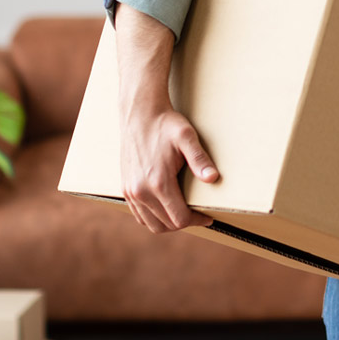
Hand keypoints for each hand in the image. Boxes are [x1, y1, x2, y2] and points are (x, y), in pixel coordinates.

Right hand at [121, 104, 218, 232]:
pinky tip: (166, 209)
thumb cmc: (165, 125)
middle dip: (185, 222)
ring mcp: (130, 191)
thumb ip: (200, 160)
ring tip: (184, 213)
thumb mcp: (187, 138)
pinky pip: (139, 215)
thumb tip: (213, 178)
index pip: (179, 218)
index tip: (208, 216)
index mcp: (158, 182)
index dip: (197, 220)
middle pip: (166, 224)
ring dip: (169, 223)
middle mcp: (140, 191)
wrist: (139, 114)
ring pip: (151, 224)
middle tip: (199, 214)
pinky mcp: (125, 188)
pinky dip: (153, 218)